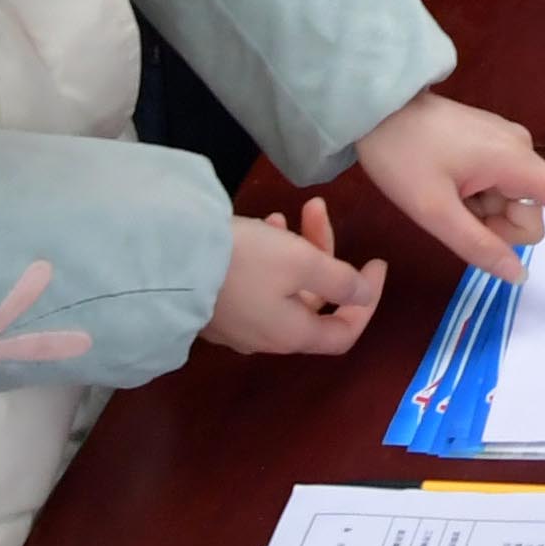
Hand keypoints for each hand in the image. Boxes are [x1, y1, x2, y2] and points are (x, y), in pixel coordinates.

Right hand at [204, 206, 388, 355]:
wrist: (168, 262)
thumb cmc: (244, 261)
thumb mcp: (301, 262)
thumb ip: (340, 281)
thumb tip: (365, 296)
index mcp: (292, 334)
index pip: (344, 332)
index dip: (368, 302)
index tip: (376, 263)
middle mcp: (266, 336)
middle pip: (313, 299)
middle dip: (323, 252)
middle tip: (316, 208)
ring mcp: (238, 324)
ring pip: (283, 286)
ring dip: (293, 248)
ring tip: (283, 214)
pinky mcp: (216, 306)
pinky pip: (254, 284)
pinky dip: (266, 256)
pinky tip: (258, 225)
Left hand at [348, 90, 544, 284]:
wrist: (375, 106)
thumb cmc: (402, 155)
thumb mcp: (434, 211)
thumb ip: (478, 246)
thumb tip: (519, 275)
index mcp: (516, 160)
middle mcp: (521, 150)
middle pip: (530, 215)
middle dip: (498, 230)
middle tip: (453, 216)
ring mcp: (505, 146)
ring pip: (511, 206)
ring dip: (482, 217)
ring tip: (444, 199)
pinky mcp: (489, 146)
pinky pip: (496, 190)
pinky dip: (475, 202)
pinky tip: (445, 187)